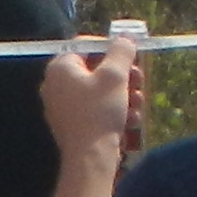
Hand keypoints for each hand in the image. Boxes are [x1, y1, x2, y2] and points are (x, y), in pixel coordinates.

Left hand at [40, 31, 140, 167]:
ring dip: (125, 95)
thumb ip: (121, 51)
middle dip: (123, 75)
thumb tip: (125, 37)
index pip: (86, 45)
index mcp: (60, 67)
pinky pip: (96, 109)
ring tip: (139, 103)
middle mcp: (56, 84)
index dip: (112, 47)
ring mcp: (63, 106)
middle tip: (140, 80)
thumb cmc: (99, 111)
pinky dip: (115, 112)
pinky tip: (132, 120)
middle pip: (96, 69)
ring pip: (100, 91)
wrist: (90, 158)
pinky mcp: (73, 125)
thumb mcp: (115, 75)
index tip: (132, 55)